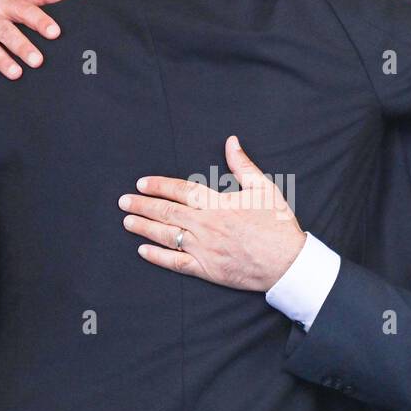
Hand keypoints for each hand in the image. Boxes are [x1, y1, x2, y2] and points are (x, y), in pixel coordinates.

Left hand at [118, 135, 304, 290]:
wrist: (287, 262)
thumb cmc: (277, 224)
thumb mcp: (264, 188)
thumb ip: (243, 165)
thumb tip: (231, 141)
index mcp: (218, 204)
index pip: (181, 191)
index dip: (159, 186)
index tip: (141, 183)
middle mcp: (206, 225)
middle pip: (167, 212)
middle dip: (142, 206)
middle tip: (123, 202)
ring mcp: (204, 248)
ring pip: (167, 236)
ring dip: (144, 228)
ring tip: (127, 222)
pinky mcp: (206, 269)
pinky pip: (176, 262)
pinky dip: (158, 256)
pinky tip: (143, 251)